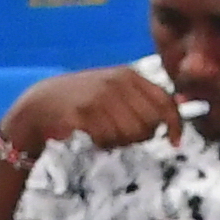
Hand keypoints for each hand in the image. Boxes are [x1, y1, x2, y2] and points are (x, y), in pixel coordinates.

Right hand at [2, 65, 183, 158]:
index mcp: (128, 75)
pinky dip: (103, 144)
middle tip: (121, 135)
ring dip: (119, 142)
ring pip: (129, 135)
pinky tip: (92, 136)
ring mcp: (100, 96)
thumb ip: (143, 98)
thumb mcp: (115, 90)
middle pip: (149, 124)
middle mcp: (116, 82)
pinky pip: (108, 139)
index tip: (176, 142)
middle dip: (140, 137)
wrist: (41, 103)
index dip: (175, 124)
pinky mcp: (84, 112)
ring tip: (103, 133)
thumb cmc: (83, 101)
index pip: (164, 101)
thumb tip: (178, 110)